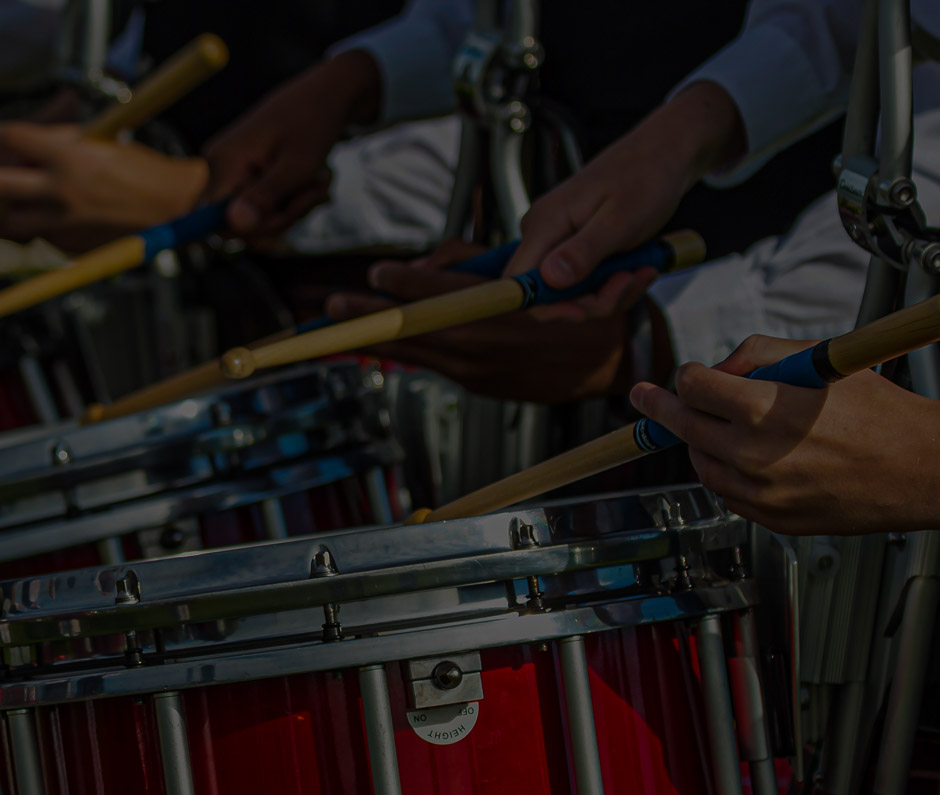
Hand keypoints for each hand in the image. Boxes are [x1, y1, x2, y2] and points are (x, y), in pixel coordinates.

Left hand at [0, 121, 208, 250]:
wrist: (172, 206)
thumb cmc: (136, 167)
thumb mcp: (95, 141)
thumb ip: (51, 146)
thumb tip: (6, 150)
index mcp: (70, 154)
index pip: (10, 138)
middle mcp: (61, 189)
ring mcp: (62, 221)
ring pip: (0, 222)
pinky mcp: (65, 245)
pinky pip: (27, 235)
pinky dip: (10, 228)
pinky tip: (2, 222)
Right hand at [202, 50, 381, 239]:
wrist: (324, 94)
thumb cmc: (313, 123)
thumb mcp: (297, 165)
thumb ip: (265, 197)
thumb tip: (234, 226)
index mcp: (224, 163)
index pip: (211, 221)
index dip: (248, 230)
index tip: (282, 216)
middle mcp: (217, 167)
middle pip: (237, 224)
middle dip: (280, 218)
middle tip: (312, 194)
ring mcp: (230, 170)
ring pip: (255, 217)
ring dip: (292, 208)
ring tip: (316, 182)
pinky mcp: (243, 173)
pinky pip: (261, 204)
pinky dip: (289, 200)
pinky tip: (308, 180)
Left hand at [324, 241, 656, 403]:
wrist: (606, 364)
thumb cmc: (573, 304)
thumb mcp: (530, 269)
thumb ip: (470, 263)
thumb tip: (423, 267)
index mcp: (500, 314)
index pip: (440, 296)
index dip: (403, 284)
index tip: (376, 273)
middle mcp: (485, 346)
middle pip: (415, 329)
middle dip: (369, 318)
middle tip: (333, 306)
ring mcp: (478, 372)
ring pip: (416, 352)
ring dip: (375, 337)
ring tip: (339, 326)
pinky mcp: (477, 386)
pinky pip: (434, 363)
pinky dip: (407, 350)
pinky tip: (381, 342)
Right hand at [508, 81, 746, 286]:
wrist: (664, 156)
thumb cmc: (645, 179)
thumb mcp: (620, 221)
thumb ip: (583, 251)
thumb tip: (549, 280)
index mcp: (544, 224)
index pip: (518, 282)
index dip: (544, 306)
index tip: (582, 312)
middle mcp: (544, 234)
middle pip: (549, 294)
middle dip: (593, 301)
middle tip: (630, 282)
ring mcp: (560, 240)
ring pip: (574, 292)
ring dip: (612, 293)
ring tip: (644, 271)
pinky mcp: (577, 245)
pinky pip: (589, 281)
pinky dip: (616, 283)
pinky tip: (641, 267)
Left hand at [628, 335, 939, 535]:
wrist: (921, 468)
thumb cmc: (880, 410)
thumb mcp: (819, 358)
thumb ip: (758, 355)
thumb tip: (718, 369)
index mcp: (765, 410)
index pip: (693, 388)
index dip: (686, 376)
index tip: (684, 374)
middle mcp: (756, 456)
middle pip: (685, 427)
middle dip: (662, 408)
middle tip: (643, 398)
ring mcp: (763, 494)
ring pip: (703, 464)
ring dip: (701, 441)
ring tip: (722, 426)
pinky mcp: (775, 520)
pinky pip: (730, 494)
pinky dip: (729, 473)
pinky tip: (751, 456)